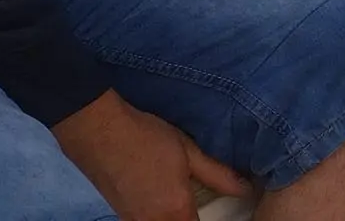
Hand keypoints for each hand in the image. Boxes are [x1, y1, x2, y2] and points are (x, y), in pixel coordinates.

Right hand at [52, 89, 252, 220]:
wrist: (98, 132)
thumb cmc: (146, 138)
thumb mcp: (188, 152)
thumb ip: (218, 175)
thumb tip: (246, 188)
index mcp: (175, 211)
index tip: (217, 213)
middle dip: (189, 220)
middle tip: (196, 204)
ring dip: (173, 218)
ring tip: (180, 201)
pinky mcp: (120, 215)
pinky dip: (157, 217)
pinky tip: (159, 199)